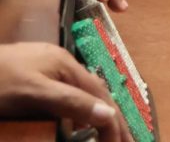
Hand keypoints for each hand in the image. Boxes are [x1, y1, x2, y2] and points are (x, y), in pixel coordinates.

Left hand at [0, 42, 131, 141]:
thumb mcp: (34, 94)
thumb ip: (70, 103)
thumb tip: (109, 114)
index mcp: (65, 65)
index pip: (98, 95)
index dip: (113, 120)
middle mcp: (59, 64)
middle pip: (92, 92)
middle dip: (110, 118)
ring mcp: (43, 69)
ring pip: (78, 93)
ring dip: (93, 114)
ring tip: (104, 134)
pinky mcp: (28, 78)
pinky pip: (61, 94)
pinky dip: (74, 110)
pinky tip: (71, 122)